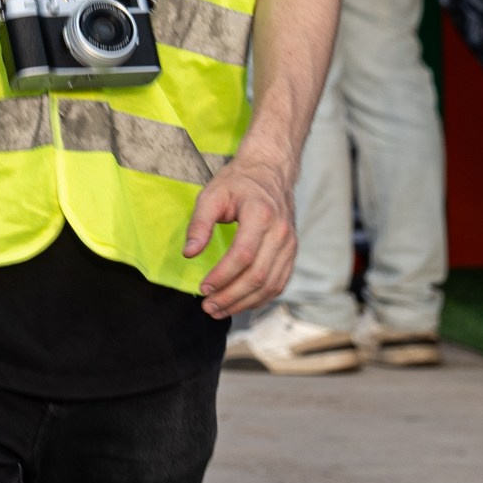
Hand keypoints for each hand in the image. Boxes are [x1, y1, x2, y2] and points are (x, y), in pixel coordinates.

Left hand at [186, 153, 296, 317]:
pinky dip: (260, 299)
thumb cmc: (238, 183)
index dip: (223, 276)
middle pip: (258, 276)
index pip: (243, 255)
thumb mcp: (212, 195)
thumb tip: (190, 254)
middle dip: (231, 296)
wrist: (270, 172)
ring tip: (219, 310)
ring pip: (270, 285)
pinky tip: (240, 303)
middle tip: (208, 306)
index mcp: (261, 215)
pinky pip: (279, 283)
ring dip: (244, 303)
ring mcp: (290, 244)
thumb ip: (199, 223)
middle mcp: (280, 232)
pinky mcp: (292, 253)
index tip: (204, 287)